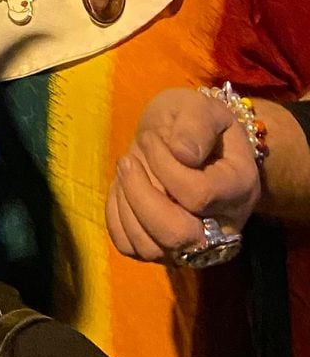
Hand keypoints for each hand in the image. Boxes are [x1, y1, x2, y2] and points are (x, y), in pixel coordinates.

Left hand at [105, 88, 261, 264]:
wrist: (186, 139)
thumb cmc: (196, 122)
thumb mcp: (202, 108)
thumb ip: (196, 124)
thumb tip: (182, 153)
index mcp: (239, 188)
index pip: (199, 195)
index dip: (165, 166)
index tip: (151, 138)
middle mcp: (222, 227)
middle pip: (177, 235)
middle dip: (141, 194)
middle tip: (128, 159)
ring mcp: (193, 243)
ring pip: (151, 247)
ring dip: (126, 204)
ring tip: (126, 170)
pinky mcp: (164, 248)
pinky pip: (131, 247)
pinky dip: (117, 218)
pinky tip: (122, 190)